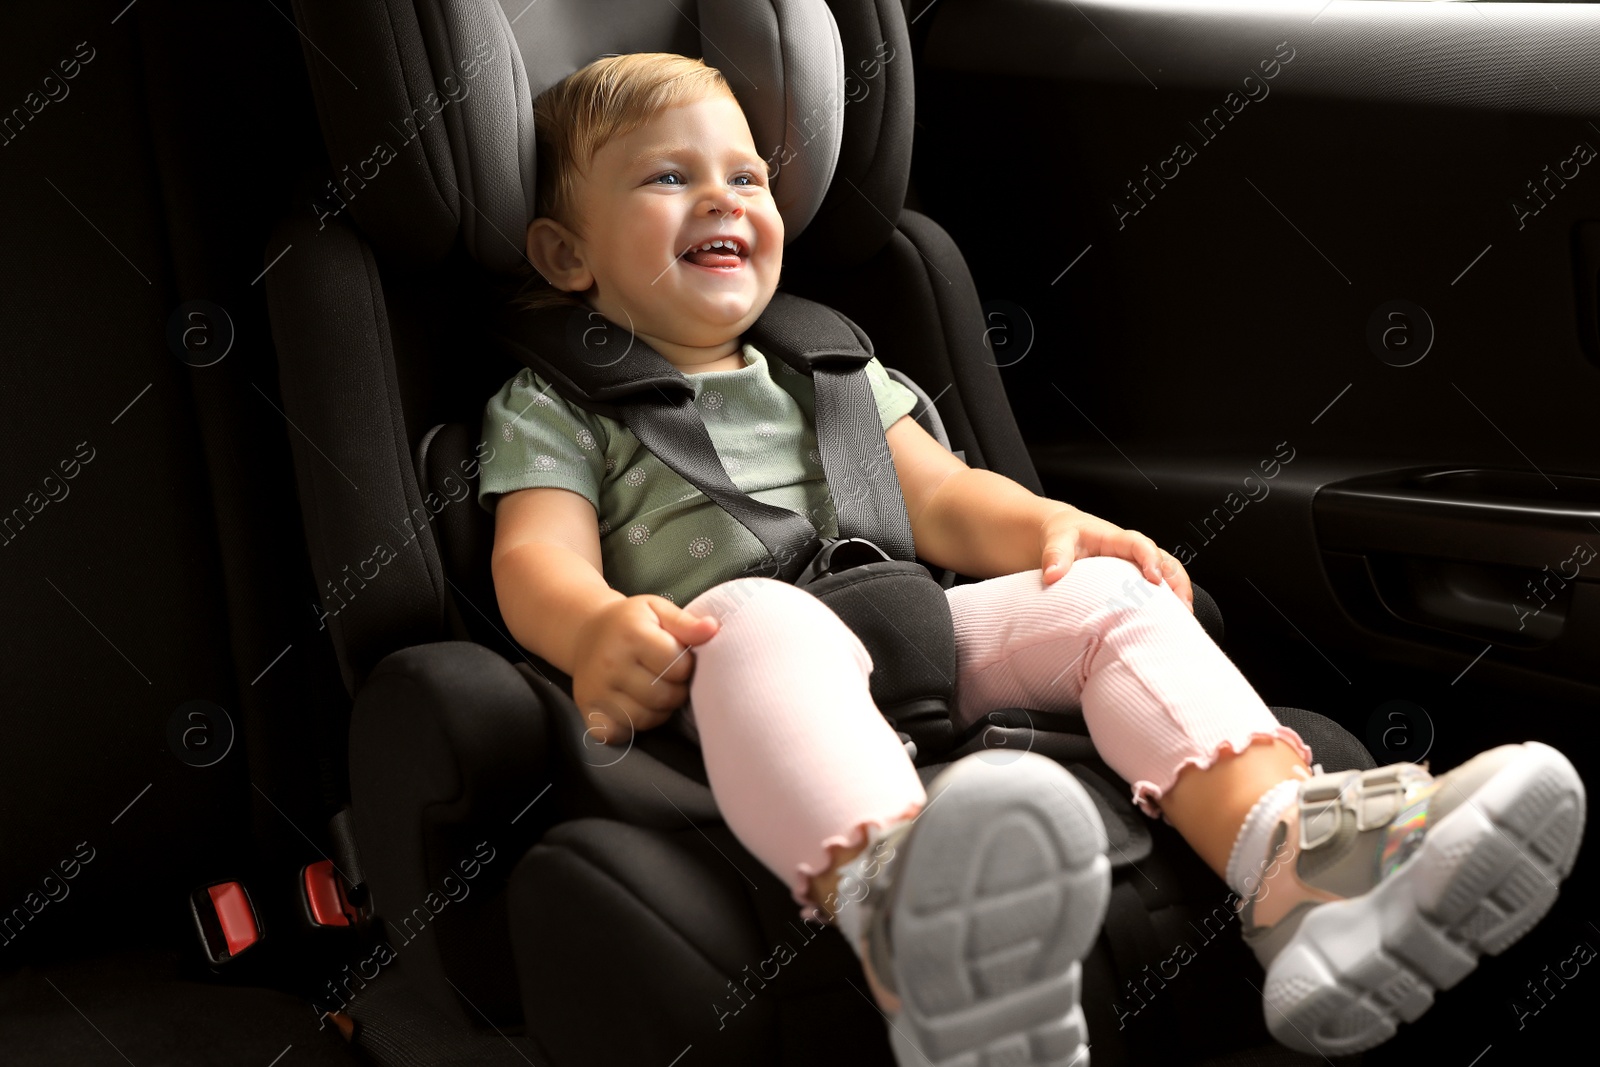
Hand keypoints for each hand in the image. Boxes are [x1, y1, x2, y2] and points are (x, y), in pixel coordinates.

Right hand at [571, 595, 720, 744]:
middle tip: (668, 679)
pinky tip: (631, 706)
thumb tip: (712, 629)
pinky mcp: (587, 710)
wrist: (586, 633)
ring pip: (646, 719)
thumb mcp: (657, 610)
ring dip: (658, 711)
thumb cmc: (630, 622)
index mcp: (631, 635)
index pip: (679, 666)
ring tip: (654, 691)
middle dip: (675, 691)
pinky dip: (630, 727)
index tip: (679, 659)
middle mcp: (610, 663)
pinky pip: (619, 734)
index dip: (686, 666)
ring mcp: (596, 690)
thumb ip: (686, 622)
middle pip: (664, 696)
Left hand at [1038, 507, 1194, 611]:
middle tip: (1181, 608)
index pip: (1140, 545)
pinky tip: (1171, 622)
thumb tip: (1052, 575)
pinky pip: (1159, 588)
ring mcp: (1138, 565)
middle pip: (1166, 561)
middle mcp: (1133, 551)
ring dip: (1179, 595)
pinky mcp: (1136, 579)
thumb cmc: (1064, 534)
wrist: (1064, 533)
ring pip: (1169, 575)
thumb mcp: (1056, 539)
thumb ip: (1055, 554)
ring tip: (1184, 620)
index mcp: (1117, 539)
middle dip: (1176, 583)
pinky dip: (1168, 603)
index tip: (1154, 579)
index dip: (1151, 559)